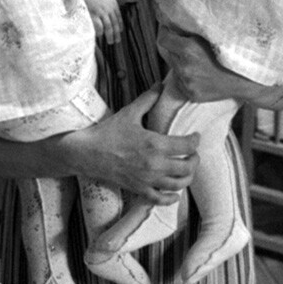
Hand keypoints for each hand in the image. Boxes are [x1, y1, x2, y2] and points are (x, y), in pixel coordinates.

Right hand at [65, 88, 198, 199]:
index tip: (196, 137)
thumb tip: (161, 84)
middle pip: (187, 167)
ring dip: (187, 178)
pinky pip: (160, 199)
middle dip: (195, 160)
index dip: (196, 141)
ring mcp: (147, 179)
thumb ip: (148, 99)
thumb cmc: (108, 132)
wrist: (87, 153)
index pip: (187, 145)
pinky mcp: (138, 189)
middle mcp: (155, 164)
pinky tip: (175, 194)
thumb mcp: (129, 113)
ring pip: (178, 184)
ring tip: (187, 170)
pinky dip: (171, 198)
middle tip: (194, 154)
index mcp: (155, 144)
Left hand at [81, 0, 122, 45]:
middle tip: (110, 42)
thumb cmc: (86, 0)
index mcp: (93, 11)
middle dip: (110, 35)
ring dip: (116, 32)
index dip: (99, 31)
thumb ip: (86, 19)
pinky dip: (120, 24)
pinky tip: (120, 31)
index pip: (98, 24)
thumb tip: (87, 32)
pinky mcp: (114, 5)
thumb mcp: (83, 8)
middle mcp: (102, 10)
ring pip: (115, 22)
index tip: (99, 36)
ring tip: (117, 41)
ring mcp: (110, 7)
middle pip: (108, 25)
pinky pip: (118, 16)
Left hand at [157, 24, 282, 106]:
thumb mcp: (214, 36)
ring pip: (174, 67)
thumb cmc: (233, 55)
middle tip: (186, 43)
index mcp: (189, 50)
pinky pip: (180, 81)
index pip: (163, 38)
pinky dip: (186, 75)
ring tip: (196, 59)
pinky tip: (200, 72)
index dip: (166, 32)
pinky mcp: (190, 93)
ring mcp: (187, 83)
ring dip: (180, 61)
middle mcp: (185, 67)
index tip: (170, 30)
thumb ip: (194, 29)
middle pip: (167, 52)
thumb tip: (176, 19)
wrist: (246, 81)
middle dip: (174, 46)